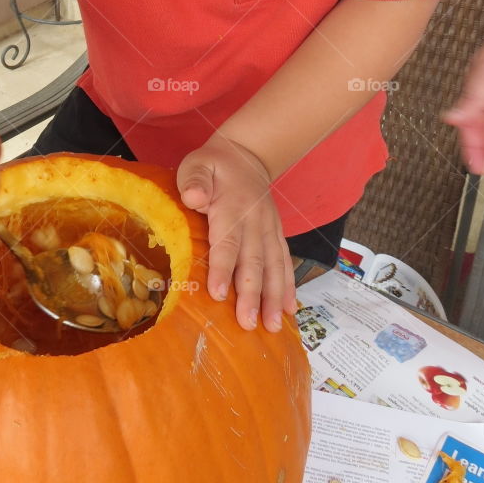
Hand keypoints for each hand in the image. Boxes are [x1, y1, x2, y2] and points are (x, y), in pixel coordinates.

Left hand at [176, 135, 295, 332]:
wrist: (246, 156)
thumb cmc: (214, 166)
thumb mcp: (198, 164)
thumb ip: (195, 180)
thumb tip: (194, 197)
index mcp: (233, 206)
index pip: (228, 240)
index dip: (223, 267)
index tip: (218, 294)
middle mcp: (256, 221)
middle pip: (254, 261)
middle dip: (252, 295)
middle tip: (248, 324)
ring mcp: (269, 229)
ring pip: (274, 266)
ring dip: (273, 297)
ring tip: (273, 326)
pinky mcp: (276, 234)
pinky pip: (284, 261)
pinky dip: (288, 286)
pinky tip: (288, 310)